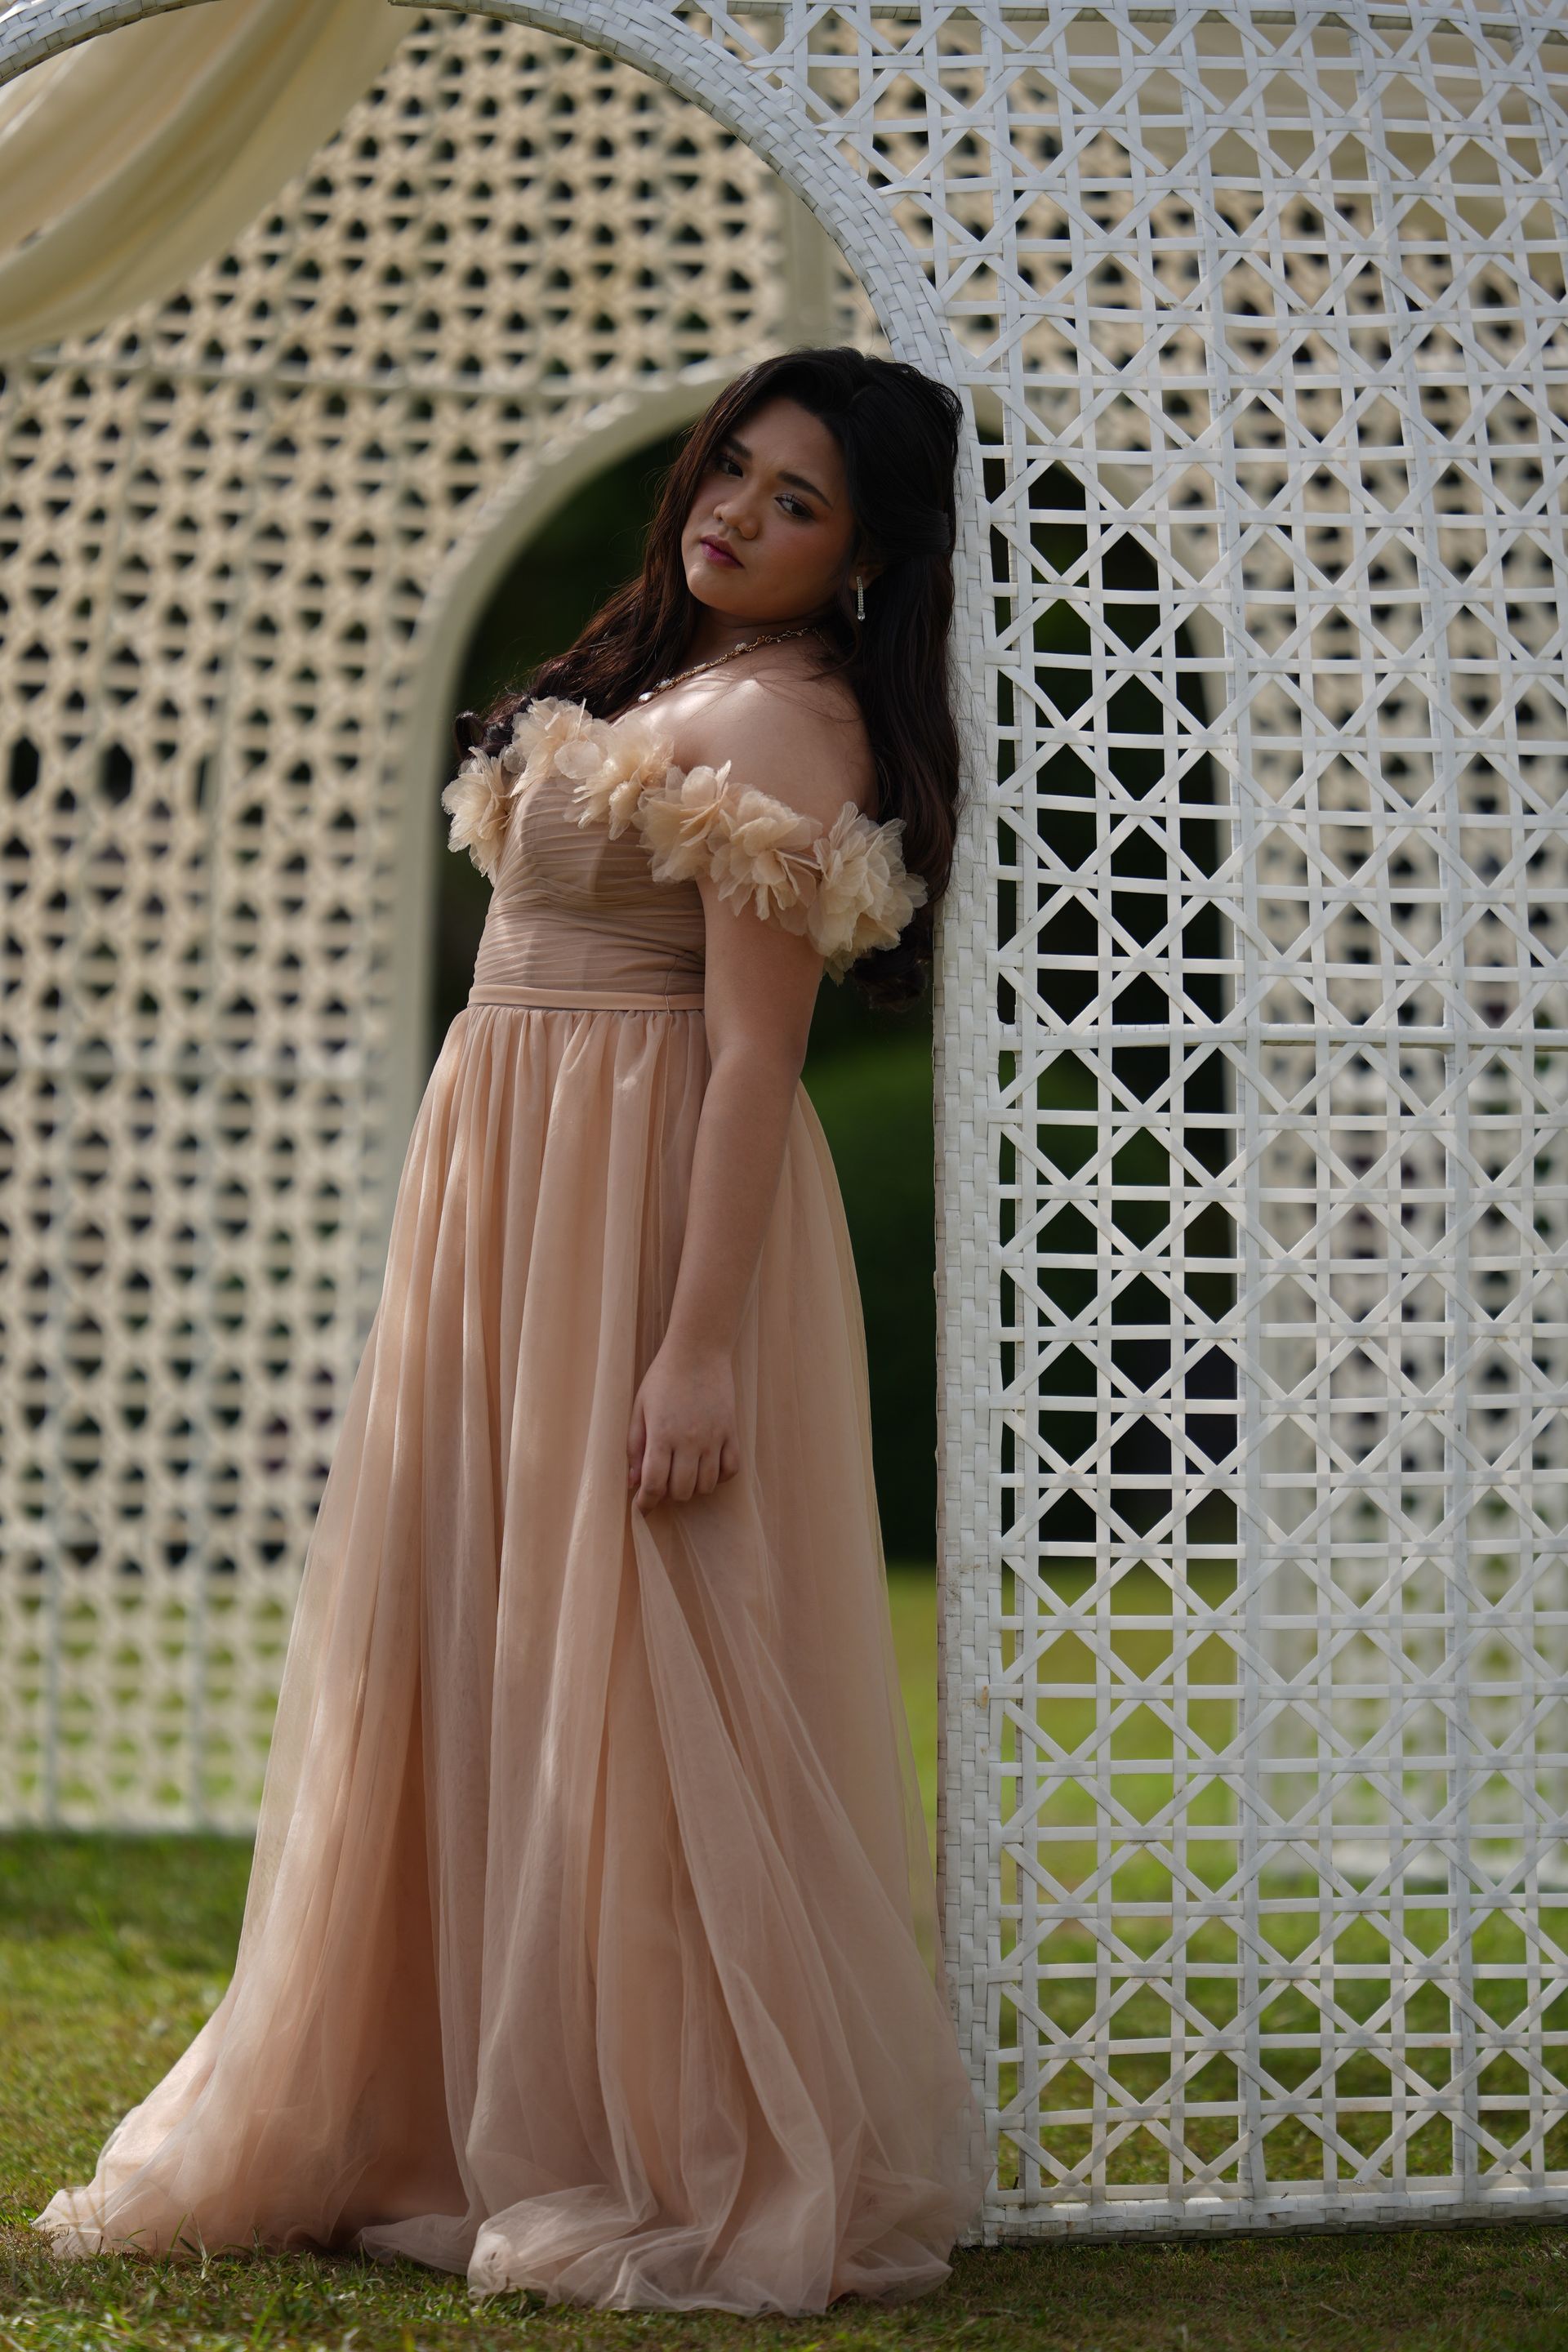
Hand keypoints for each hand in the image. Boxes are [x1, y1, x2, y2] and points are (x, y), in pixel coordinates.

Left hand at [627, 1342, 740, 1510]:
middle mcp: (689, 1441)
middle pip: (682, 1490)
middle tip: (662, 1484)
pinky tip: (707, 1468)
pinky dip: (719, 1477)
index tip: (642, 1508)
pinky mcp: (731, 1432)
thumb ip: (634, 1447)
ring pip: (707, 1485)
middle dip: (668, 1495)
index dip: (646, 1503)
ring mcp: (714, 1438)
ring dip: (693, 1488)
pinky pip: (731, 1469)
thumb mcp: (639, 1409)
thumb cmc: (663, 1378)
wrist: (698, 1351)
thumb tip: (632, 1482)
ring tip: (684, 1474)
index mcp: (662, 1435)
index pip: (654, 1484)